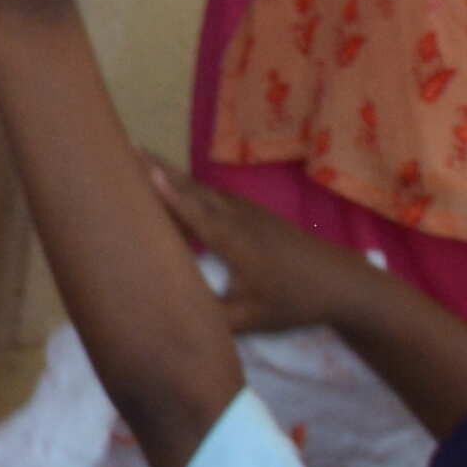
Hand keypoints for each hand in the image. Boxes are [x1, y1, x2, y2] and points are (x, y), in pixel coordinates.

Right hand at [144, 159, 394, 336]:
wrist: (343, 282)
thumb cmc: (295, 300)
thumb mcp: (254, 319)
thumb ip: (214, 317)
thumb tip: (172, 314)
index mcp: (234, 242)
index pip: (193, 213)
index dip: (166, 192)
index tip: (140, 167)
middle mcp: (237, 218)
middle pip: (192, 189)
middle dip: (159, 169)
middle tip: (124, 148)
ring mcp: (247, 212)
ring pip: (202, 188)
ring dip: (172, 172)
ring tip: (141, 157)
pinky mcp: (254, 213)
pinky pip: (213, 193)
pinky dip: (189, 184)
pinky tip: (180, 183)